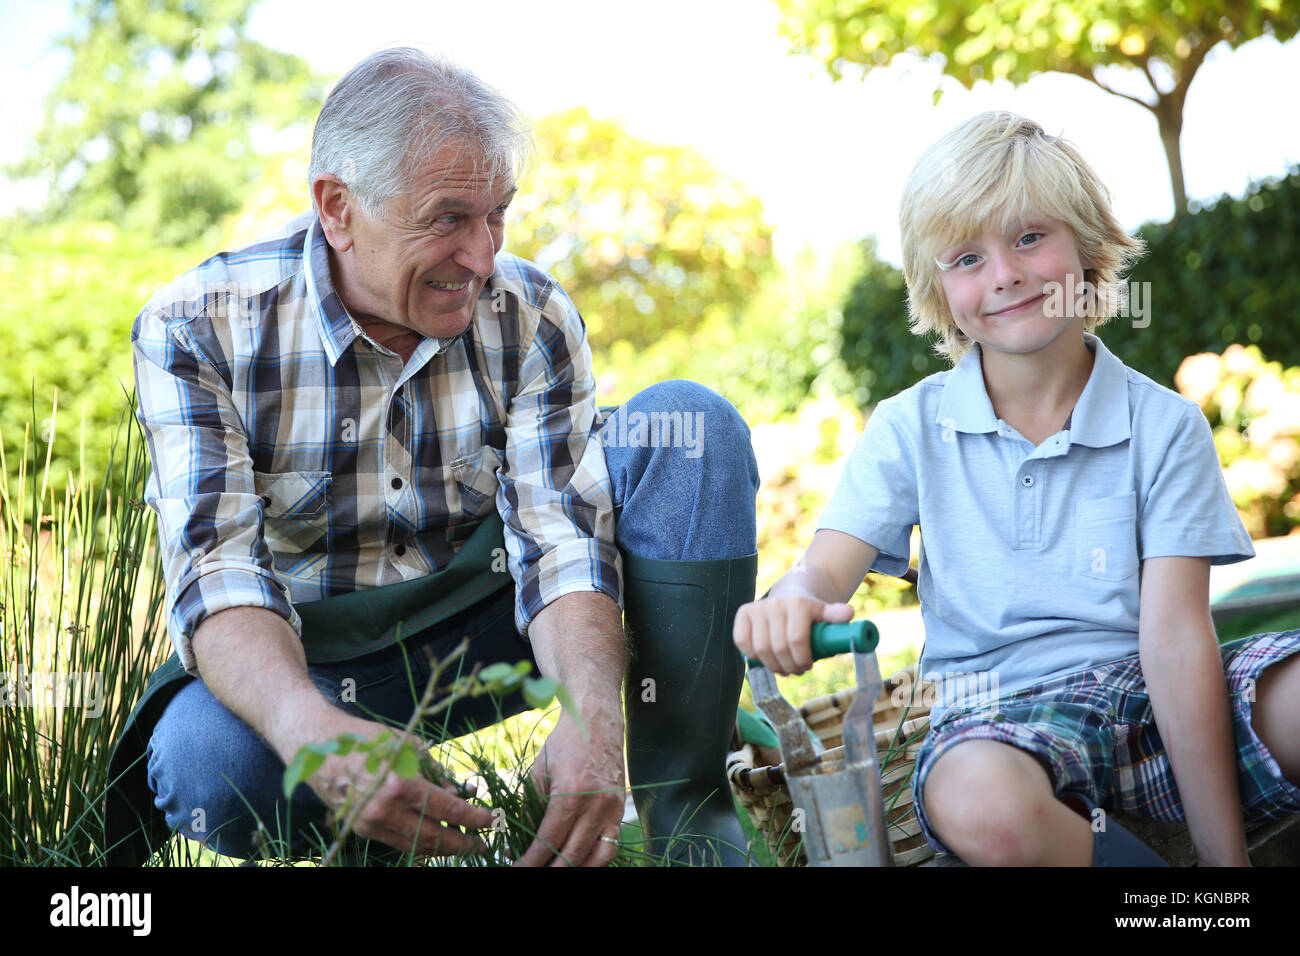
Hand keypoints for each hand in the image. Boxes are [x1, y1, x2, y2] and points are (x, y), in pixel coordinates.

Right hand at [306, 714, 494, 857]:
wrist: (317, 746)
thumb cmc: (366, 738)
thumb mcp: (408, 745)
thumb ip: (435, 770)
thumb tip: (460, 791)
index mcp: (401, 783)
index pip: (447, 808)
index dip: (473, 818)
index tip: (490, 821)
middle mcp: (385, 809)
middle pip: (434, 835)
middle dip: (462, 842)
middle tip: (482, 843)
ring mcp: (371, 822)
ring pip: (415, 844)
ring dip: (441, 847)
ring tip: (462, 845)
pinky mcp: (361, 828)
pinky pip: (397, 842)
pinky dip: (418, 844)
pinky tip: (433, 841)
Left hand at [515, 713, 625, 866]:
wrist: (596, 721)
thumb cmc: (563, 744)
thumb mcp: (538, 774)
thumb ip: (530, 810)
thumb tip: (521, 842)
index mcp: (570, 794)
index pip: (549, 841)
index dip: (531, 860)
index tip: (517, 867)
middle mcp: (595, 805)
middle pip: (572, 855)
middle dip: (549, 869)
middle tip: (532, 871)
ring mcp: (612, 809)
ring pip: (596, 857)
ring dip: (575, 869)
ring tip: (555, 869)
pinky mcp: (620, 809)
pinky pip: (610, 846)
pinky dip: (594, 860)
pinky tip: (578, 862)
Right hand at [732, 596, 853, 674]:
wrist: (793, 592)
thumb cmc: (812, 612)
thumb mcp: (826, 613)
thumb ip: (837, 615)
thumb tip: (848, 614)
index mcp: (798, 604)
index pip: (797, 640)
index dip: (802, 659)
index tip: (808, 666)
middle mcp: (775, 603)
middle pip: (778, 648)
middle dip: (789, 666)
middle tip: (796, 671)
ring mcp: (757, 607)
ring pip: (760, 649)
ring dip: (773, 665)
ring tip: (784, 668)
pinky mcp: (743, 612)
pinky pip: (742, 641)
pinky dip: (752, 655)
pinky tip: (765, 658)